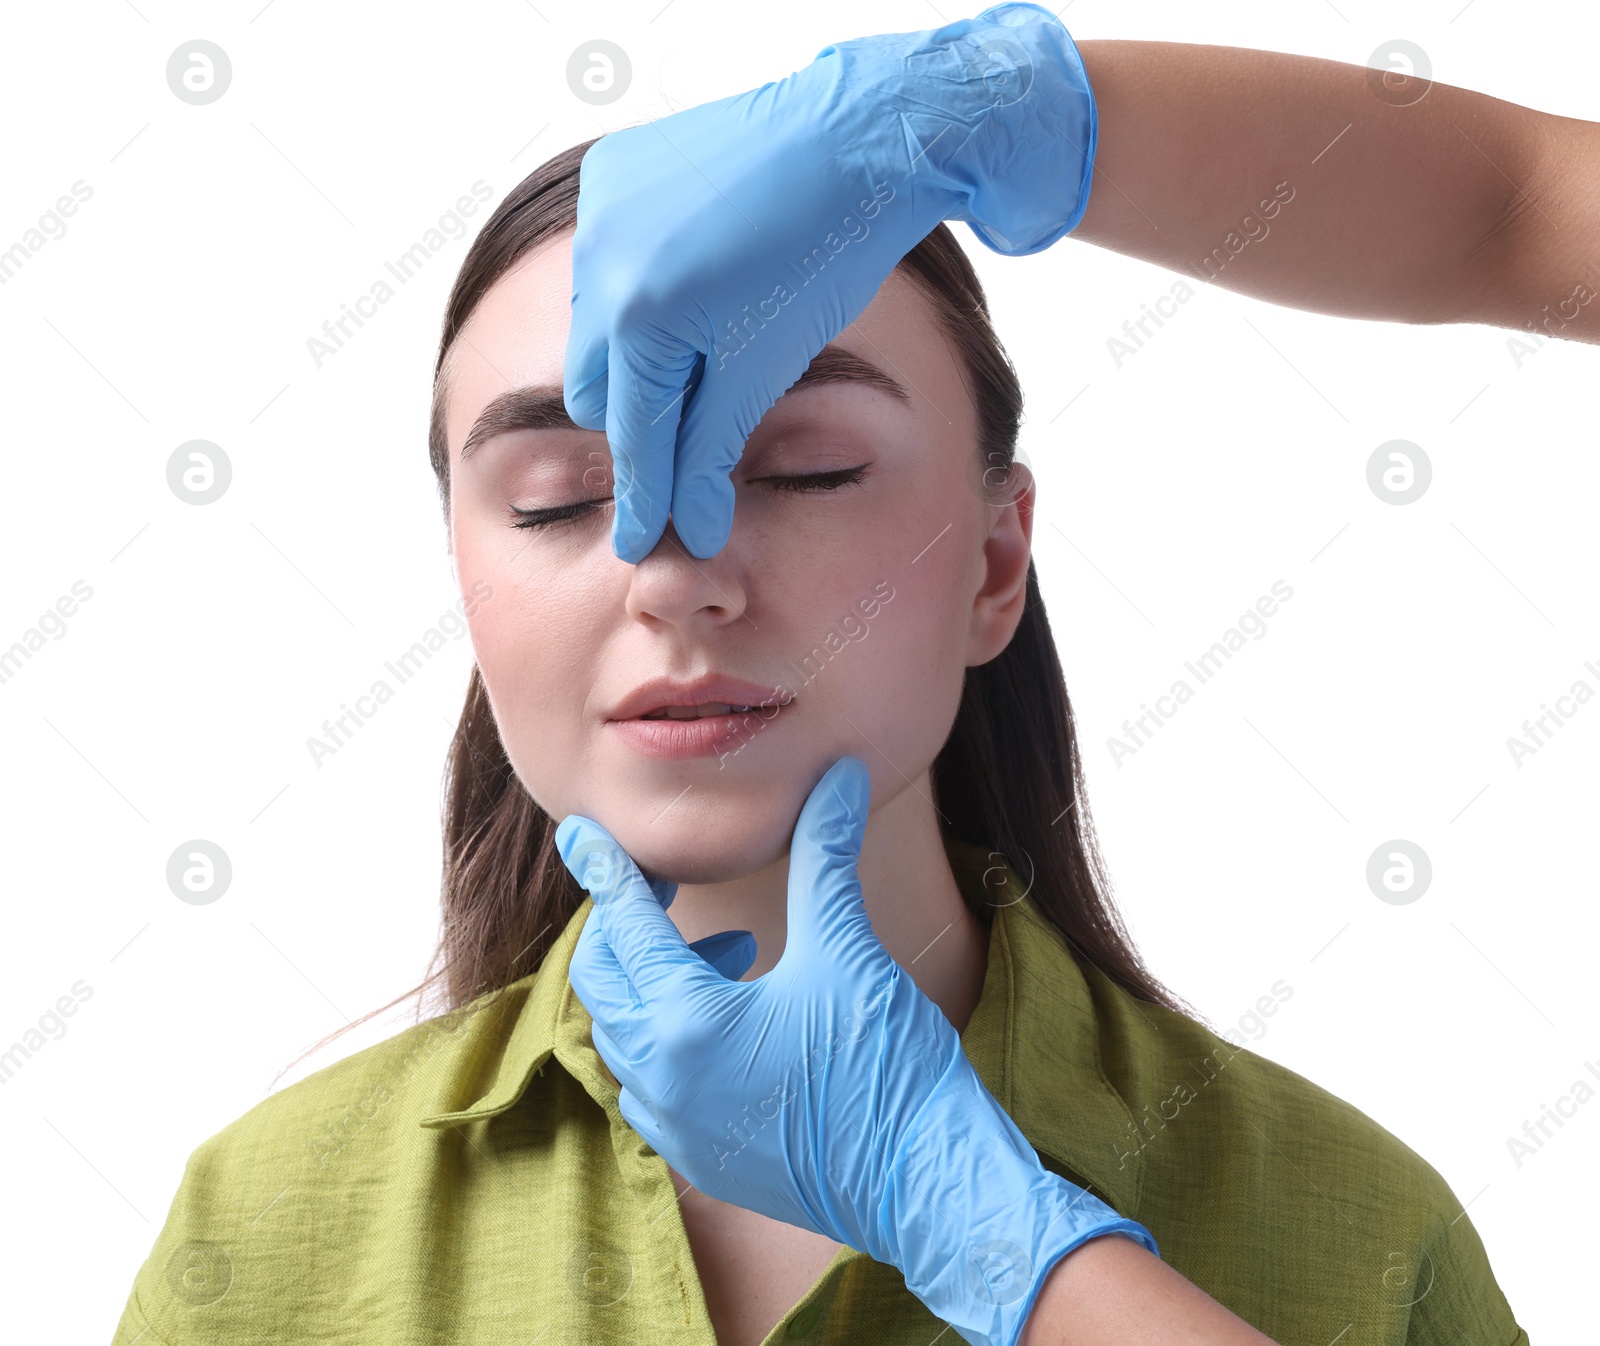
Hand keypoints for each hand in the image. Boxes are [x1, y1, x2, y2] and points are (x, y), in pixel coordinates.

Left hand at [556, 757, 1156, 1345]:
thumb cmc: (890, 1068)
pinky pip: (650, 1083)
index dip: (605, 867)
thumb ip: (825, 856)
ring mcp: (678, 1128)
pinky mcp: (703, 1159)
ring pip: (624, 1033)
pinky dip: (668, 1034)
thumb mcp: (849, 950)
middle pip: (604, 979)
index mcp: (685, 1023)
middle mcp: (662, 1081)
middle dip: (629, 923)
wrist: (932, 1185)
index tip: (579, 831)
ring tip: (732, 948)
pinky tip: (734, 1015)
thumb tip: (840, 776)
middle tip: (671, 887)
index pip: (624, 923)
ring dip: (654, 979)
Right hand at [563, 2, 1096, 562]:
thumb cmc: (823, 253)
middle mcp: (599, 257)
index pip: (630, 434)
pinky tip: (698, 275)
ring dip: (638, 347)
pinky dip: (640, 284)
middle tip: (691, 424)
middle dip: (638, 414)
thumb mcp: (763, 370)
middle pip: (598, 385)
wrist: (855, 140)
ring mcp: (601, 206)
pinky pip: (606, 258)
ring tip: (708, 334)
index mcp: (638, 313)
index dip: (641, 495)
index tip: (638, 542)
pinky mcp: (615, 170)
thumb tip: (690, 530)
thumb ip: (711, 451)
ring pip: (597, 322)